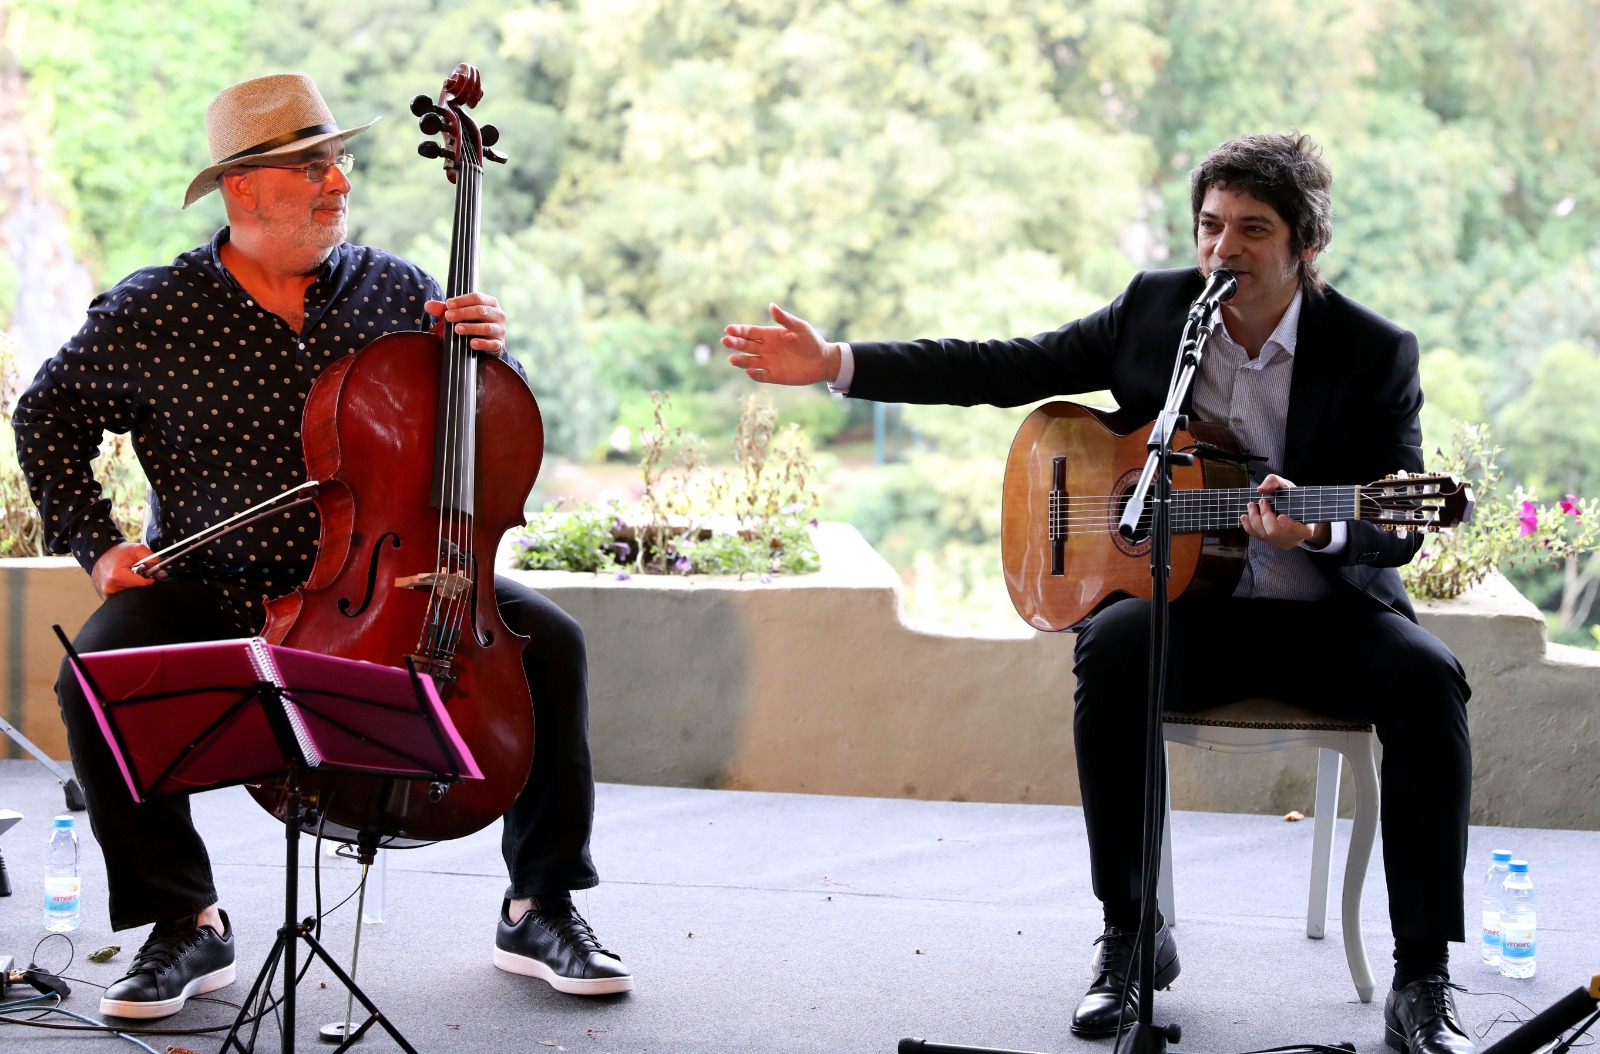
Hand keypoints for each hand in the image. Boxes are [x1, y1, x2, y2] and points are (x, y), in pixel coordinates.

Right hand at [92, 542, 159, 598]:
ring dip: (135, 589)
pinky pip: (122, 598)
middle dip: (142, 585)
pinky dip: (127, 591)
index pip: (142, 585)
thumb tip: (162, 574)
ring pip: (130, 597)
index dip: (150, 580)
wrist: (99, 555)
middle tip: (140, 576)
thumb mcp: (137, 549)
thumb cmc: (119, 552)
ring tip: (131, 578)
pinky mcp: (106, 598)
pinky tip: (125, 583)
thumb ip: (152, 559)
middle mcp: (111, 589)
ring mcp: (107, 595)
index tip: (150, 575)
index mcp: (117, 576)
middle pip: (137, 593)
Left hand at [426, 292, 505, 355]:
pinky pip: (492, 344)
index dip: (461, 300)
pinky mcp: (499, 344)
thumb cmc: (473, 324)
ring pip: (486, 327)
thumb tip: (428, 305)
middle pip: (481, 310)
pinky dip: (482, 343)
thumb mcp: (459, 315)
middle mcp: (498, 314)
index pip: (476, 297)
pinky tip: (471, 343)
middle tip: (448, 317)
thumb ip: (444, 310)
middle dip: (463, 313)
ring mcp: (500, 330)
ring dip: (470, 327)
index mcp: (490, 303)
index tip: (448, 305)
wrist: (488, 344)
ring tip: (457, 329)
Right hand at [721, 303, 840, 384]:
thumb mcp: (800, 327)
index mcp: (770, 335)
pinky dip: (754, 374)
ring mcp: (769, 363)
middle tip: (725, 341)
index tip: (729, 329)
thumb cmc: (812, 341)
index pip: (750, 332)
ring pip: (749, 361)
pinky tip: (750, 371)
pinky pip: (760, 376)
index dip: (739, 330)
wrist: (823, 361)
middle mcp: (766, 348)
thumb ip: (785, 319)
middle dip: (735, 343)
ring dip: (740, 360)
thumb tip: (771, 305)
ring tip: (732, 358)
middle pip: (746, 346)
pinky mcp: (774, 376)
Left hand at [1241, 474, 1331, 550]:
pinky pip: (1256, 536)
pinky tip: (1245, 516)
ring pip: (1264, 535)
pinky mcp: (1270, 542)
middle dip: (1265, 515)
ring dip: (1254, 519)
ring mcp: (1281, 542)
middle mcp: (1294, 538)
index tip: (1281, 516)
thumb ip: (1275, 482)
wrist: (1291, 510)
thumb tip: (1261, 489)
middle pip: (1275, 531)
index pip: (1301, 531)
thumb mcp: (1287, 486)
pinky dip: (1248, 525)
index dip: (1290, 526)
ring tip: (1251, 505)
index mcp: (1305, 527)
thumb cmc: (1292, 499)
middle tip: (1262, 501)